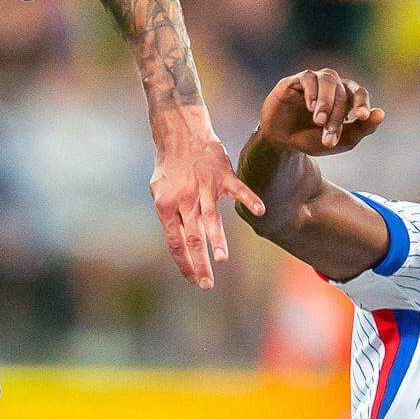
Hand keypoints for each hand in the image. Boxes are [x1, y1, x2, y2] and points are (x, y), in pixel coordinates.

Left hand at [149, 105, 268, 289]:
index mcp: (167, 207)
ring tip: (222, 260)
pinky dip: (248, 198)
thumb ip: (170, 216)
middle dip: (199, 263)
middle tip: (207, 284)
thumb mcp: (159, 192)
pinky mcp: (222, 175)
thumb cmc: (170, 166)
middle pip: (192, 237)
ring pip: (211, 218)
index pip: (175, 243)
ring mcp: (204, 188)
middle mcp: (185, 200)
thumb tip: (178, 242)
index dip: (184, 263)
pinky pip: (238, 189)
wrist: (181, 133)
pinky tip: (260, 211)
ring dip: (217, 240)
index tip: (193, 281)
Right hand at [254, 67, 386, 155]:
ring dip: (326, 101)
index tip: (362, 116)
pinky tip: (311, 107)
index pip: (359, 93)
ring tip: (319, 121)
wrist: (282, 142)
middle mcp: (331, 85)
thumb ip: (363, 129)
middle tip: (329, 138)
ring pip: (328, 79)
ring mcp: (313, 81)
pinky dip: (312, 91)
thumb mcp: (341, 140)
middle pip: (342, 93)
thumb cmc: (313, 138)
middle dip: (336, 117)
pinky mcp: (294, 81)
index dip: (362, 102)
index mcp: (345, 97)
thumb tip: (381, 113)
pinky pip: (307, 78)